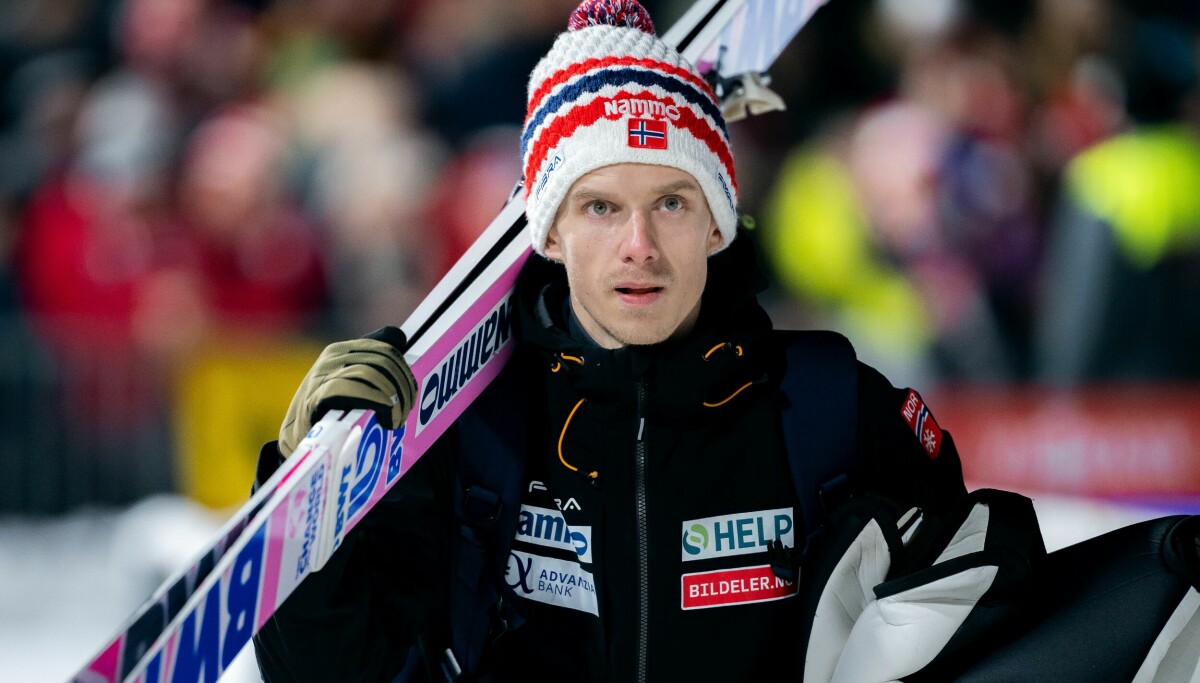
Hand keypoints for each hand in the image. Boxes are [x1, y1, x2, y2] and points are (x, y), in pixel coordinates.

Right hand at [279, 326, 415, 456]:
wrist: (294, 438)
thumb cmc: (327, 411)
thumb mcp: (348, 381)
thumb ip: (371, 362)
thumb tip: (399, 337)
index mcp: (342, 350)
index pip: (386, 349)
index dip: (404, 372)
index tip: (410, 394)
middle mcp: (331, 358)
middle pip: (383, 362)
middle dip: (402, 388)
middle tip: (405, 411)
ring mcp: (322, 375)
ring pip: (371, 374)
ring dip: (393, 399)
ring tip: (395, 420)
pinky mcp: (316, 397)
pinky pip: (352, 390)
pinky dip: (376, 402)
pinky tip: (384, 418)